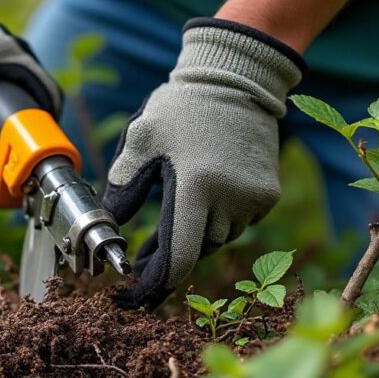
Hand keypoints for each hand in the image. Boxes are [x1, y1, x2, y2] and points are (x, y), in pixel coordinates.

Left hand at [102, 19, 304, 308]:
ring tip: (165, 229)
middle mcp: (233, 199)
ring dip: (193, 238)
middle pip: (196, 249)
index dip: (156, 284)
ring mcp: (255, 199)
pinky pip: (236, 223)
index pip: (180, 256)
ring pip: (217, 239)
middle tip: (139, 261)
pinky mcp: (268, 194)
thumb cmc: (181, 109)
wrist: (236, 80)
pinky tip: (198, 204)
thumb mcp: (140, 140)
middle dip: (167, 258)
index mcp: (198, 186)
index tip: (136, 297)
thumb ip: (122, 186)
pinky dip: (215, 221)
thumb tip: (110, 227)